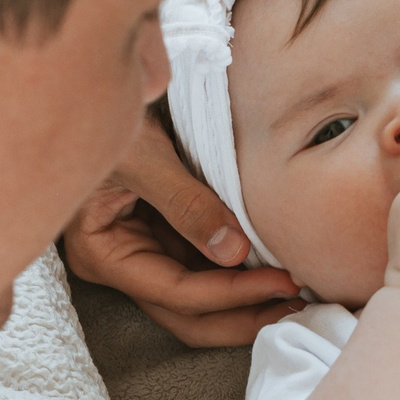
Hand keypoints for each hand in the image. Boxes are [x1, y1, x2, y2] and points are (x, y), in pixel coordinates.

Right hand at [62, 112, 301, 346]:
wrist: (105, 83)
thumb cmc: (108, 112)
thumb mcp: (145, 155)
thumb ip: (187, 205)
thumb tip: (234, 253)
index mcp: (102, 253)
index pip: (176, 293)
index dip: (231, 293)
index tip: (282, 281)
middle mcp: (121, 263)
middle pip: (187, 314)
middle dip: (242, 316)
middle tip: (297, 307)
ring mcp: (143, 251)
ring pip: (199, 301)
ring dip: (247, 303)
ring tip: (297, 296)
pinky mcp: (164, 235)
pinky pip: (206, 268)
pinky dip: (240, 274)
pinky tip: (275, 269)